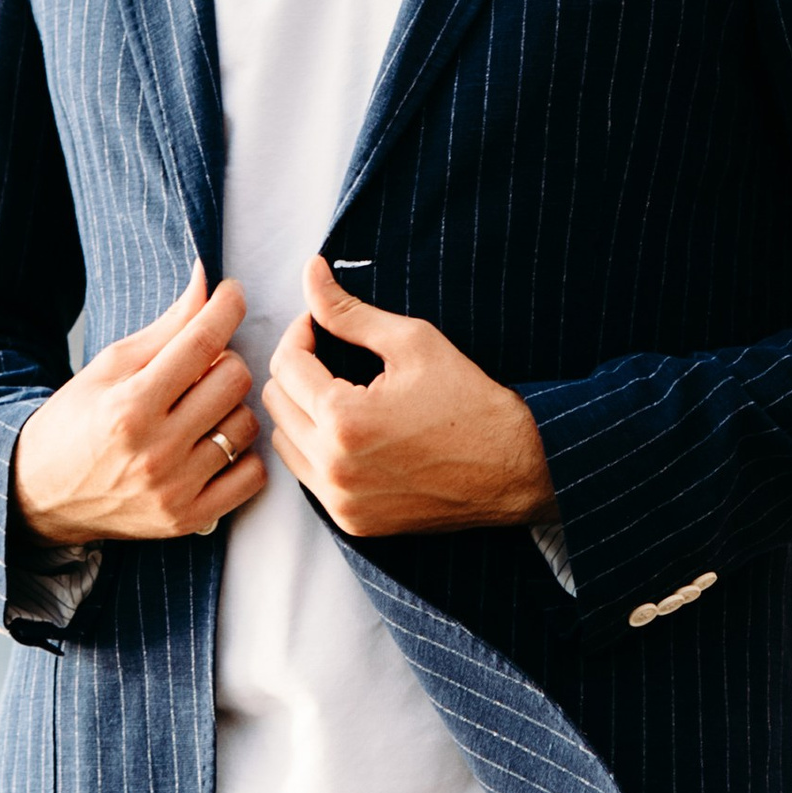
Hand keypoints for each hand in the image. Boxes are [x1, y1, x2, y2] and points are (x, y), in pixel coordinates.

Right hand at [11, 266, 265, 544]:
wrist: (41, 496)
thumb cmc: (74, 423)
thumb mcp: (109, 366)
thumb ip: (166, 327)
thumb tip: (207, 281)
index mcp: (130, 405)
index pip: (202, 342)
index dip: (226, 307)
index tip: (231, 294)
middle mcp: (155, 449)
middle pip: (234, 379)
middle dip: (225, 360)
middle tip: (203, 366)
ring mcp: (175, 489)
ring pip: (246, 425)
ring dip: (231, 408)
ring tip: (202, 408)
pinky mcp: (188, 519)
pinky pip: (252, 475)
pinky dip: (243, 455)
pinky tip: (214, 444)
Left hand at [262, 260, 552, 537]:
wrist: (514, 469)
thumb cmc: (469, 401)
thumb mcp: (411, 342)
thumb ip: (349, 311)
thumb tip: (310, 270)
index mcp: (344, 420)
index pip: (287, 364)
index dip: (300, 332)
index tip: (320, 324)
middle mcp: (333, 468)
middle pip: (276, 404)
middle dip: (296, 370)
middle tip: (327, 353)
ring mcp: (341, 501)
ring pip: (284, 443)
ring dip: (300, 411)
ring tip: (335, 391)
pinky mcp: (353, 522)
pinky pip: (308, 477)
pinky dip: (316, 448)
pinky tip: (347, 429)